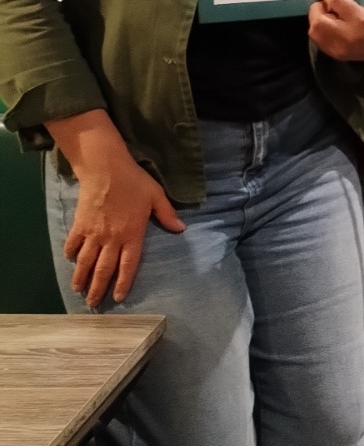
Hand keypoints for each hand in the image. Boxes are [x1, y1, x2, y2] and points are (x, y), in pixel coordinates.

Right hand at [49, 112, 184, 307]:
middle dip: (98, 289)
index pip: (128, 265)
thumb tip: (181, 228)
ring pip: (85, 262)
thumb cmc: (134, 181)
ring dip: (81, 278)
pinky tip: (70, 261)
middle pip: (103, 270)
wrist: (107, 169)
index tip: (118, 298)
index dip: (123, 283)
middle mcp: (111, 239)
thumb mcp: (156, 196)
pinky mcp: (79, 226)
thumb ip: (167, 214)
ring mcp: (93, 234)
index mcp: (132, 234)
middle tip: (94, 304)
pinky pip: (73, 245)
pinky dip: (70, 255)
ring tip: (79, 290)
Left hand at [308, 0, 363, 60]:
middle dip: (319, 8)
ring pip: (314, 30)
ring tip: (328, 16)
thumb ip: (349, 1)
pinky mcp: (333, 54)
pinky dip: (320, 30)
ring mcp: (338, 47)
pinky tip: (329, 27)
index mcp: (360, 19)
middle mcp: (347, 34)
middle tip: (327, 5)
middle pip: (318, 18)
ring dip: (317, 20)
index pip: (335, 2)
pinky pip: (317, 39)